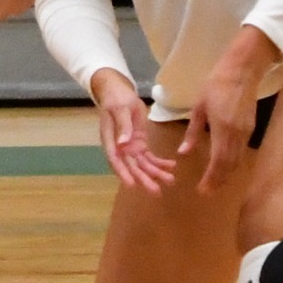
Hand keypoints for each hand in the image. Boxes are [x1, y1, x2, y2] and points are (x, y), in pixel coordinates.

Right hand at [90, 69, 174, 193]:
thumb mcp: (121, 109)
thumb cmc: (117, 98)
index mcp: (111, 139)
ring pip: (143, 164)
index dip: (123, 173)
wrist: (118, 91)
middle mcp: (120, 147)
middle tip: (156, 191)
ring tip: (170, 181)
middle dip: (144, 178)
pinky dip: (159, 162)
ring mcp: (130, 147)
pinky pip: (149, 156)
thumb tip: (123, 144)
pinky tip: (171, 166)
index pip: (116, 159)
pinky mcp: (139, 143)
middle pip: (132, 166)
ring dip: (155, 173)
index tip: (132, 185)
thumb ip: (123, 126)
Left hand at [181, 24, 280, 194]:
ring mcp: (246, 132)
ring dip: (227, 174)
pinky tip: (225, 167)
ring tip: (215, 184)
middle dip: (219, 181)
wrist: (242, 70)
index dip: (211, 178)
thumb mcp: (199, 107)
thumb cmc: (216, 84)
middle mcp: (236, 134)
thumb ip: (192, 132)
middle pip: (229, 165)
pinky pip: (242, 152)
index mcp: (222, 129)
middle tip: (208, 192)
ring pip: (237, 161)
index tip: (202, 189)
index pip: (217, 161)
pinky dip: (233, 164)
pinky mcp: (251, 128)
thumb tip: (183, 153)